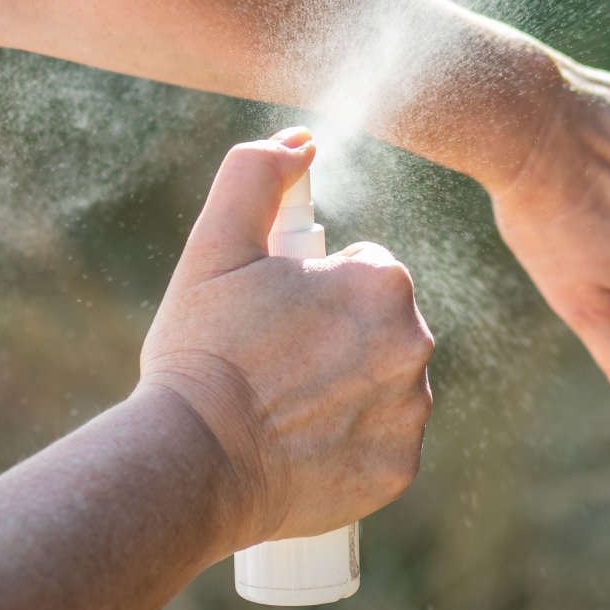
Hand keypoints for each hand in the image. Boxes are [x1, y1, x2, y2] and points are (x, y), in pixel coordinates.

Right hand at [139, 128, 433, 551]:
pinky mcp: (398, 469)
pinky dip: (352, 445)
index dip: (314, 290)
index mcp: (382, 281)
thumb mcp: (215, 245)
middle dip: (336, 338)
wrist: (194, 460)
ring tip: (285, 406)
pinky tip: (304, 446)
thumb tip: (301, 141)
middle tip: (274, 363)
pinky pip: (383, 444)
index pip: (364, 271)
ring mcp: (410, 412)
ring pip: (386, 385)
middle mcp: (415, 343)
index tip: (274, 316)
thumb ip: (257, 174)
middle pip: (380, 328)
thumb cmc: (203, 349)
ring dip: (349, 389)